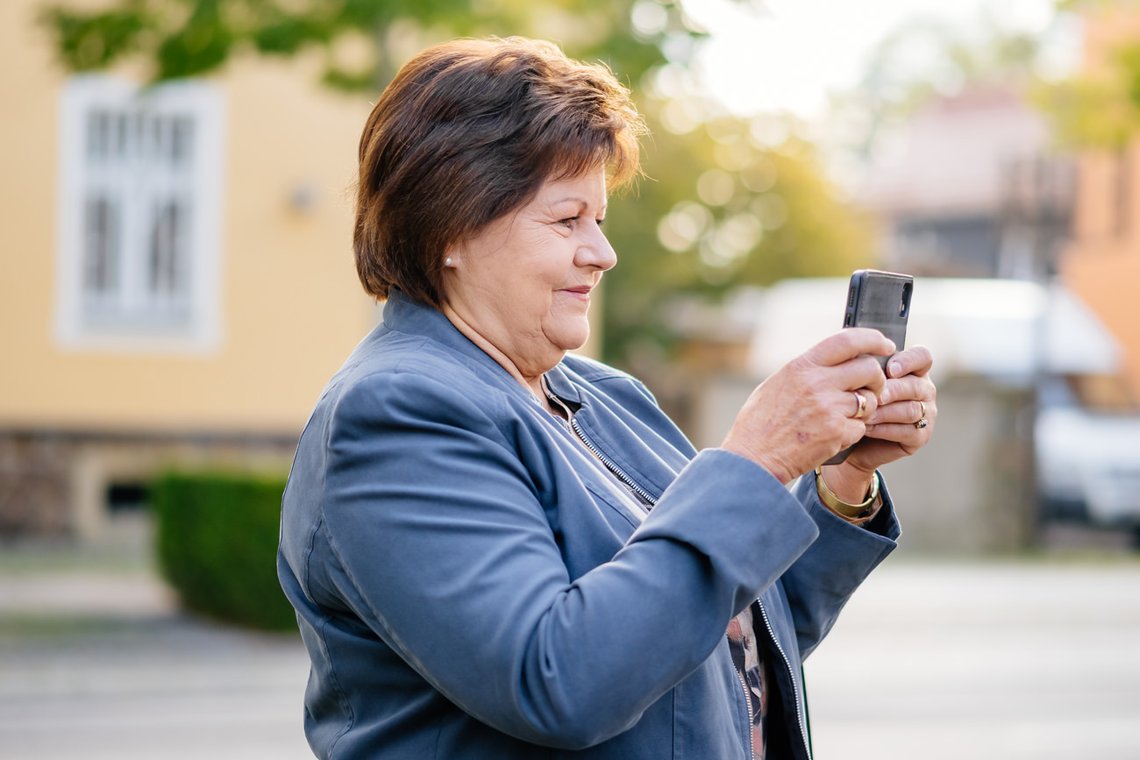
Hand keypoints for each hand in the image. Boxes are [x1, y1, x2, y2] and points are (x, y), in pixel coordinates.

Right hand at [722, 328, 894, 483]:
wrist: (753, 458)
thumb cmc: (760, 423)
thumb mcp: (777, 383)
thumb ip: (806, 370)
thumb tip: (832, 360)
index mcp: (802, 366)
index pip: (848, 340)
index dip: (873, 339)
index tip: (885, 344)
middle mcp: (817, 383)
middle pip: (869, 369)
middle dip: (876, 379)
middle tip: (871, 388)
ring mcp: (829, 409)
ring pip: (870, 400)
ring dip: (865, 408)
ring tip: (846, 416)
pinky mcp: (837, 434)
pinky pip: (862, 426)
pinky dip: (854, 431)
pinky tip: (835, 435)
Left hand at [841, 345, 936, 476]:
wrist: (852, 439)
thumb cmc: (856, 403)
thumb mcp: (859, 381)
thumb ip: (865, 368)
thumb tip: (861, 355)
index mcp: (913, 370)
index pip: (922, 357)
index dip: (908, 361)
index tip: (890, 370)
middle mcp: (924, 390)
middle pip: (915, 386)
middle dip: (891, 391)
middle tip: (872, 395)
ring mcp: (926, 414)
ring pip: (911, 410)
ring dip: (884, 412)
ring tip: (863, 414)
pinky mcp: (921, 436)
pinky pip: (907, 431)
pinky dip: (884, 430)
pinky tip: (867, 428)